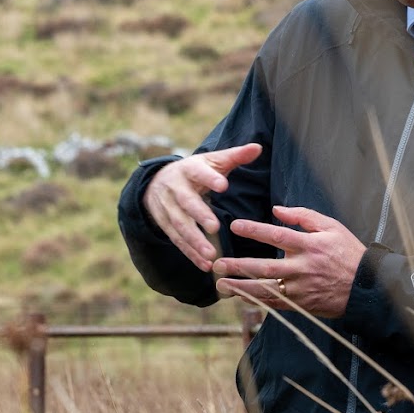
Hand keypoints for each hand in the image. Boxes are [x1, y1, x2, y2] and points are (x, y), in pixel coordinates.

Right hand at [142, 143, 263, 270]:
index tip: (223, 185)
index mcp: (188, 169)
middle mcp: (175, 188)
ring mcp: (167, 208)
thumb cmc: (195, 171)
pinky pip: (177, 240)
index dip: (210, 178)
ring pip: (179, 225)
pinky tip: (204, 264)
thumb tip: (257, 147)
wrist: (156, 182)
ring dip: (194, 241)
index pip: (198, 172)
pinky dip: (190, 253)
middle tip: (214, 227)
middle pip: (186, 202)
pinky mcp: (165, 224)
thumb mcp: (211, 161)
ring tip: (210, 255)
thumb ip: (235, 156)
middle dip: (199, 215)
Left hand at [212, 206, 365, 316]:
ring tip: (221, 284)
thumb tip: (276, 209)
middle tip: (217, 263)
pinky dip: (256, 301)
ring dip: (242, 288)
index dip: (255, 230)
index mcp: (311, 246)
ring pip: (267, 290)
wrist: (367, 287)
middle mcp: (304, 268)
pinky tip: (239, 296)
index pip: (277, 236)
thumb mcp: (332, 227)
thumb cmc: (348, 252)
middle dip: (239, 266)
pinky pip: (275, 303)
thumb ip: (303, 216)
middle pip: (266, 267)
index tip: (235, 225)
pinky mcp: (303, 304)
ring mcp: (302, 289)